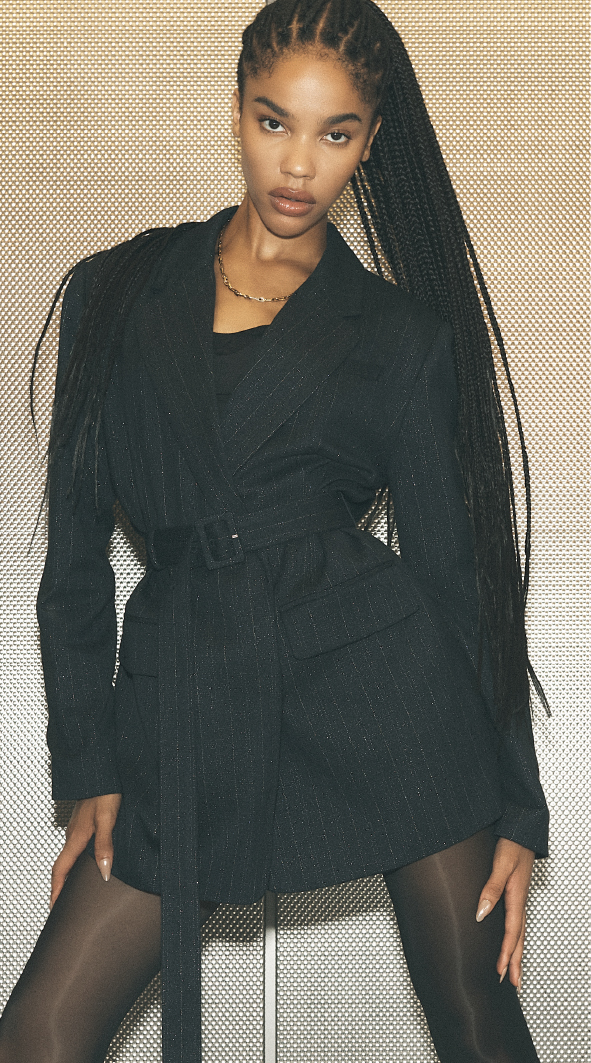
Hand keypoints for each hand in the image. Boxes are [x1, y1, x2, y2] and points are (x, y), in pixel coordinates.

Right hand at [50, 793, 121, 908]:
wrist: (101, 772)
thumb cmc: (105, 792)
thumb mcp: (107, 819)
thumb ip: (104, 846)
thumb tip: (103, 872)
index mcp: (76, 837)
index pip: (60, 870)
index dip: (56, 890)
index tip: (53, 908)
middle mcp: (73, 834)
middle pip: (62, 866)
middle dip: (60, 886)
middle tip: (62, 903)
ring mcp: (77, 828)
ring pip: (69, 855)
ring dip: (68, 873)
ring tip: (73, 888)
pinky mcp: (83, 822)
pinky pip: (75, 846)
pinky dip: (76, 860)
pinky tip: (86, 861)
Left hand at [475, 837, 534, 989]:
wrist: (522, 828)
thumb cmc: (512, 844)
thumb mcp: (501, 865)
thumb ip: (491, 888)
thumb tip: (482, 914)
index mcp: (516, 897)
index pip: (512, 933)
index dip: (506, 954)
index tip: (501, 973)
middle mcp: (518, 900)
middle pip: (518, 937)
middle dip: (515, 961)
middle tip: (513, 983)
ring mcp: (518, 896)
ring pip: (518, 930)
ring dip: (516, 951)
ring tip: (513, 969)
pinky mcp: (515, 891)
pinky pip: (516, 920)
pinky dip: (514, 936)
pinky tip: (509, 939)